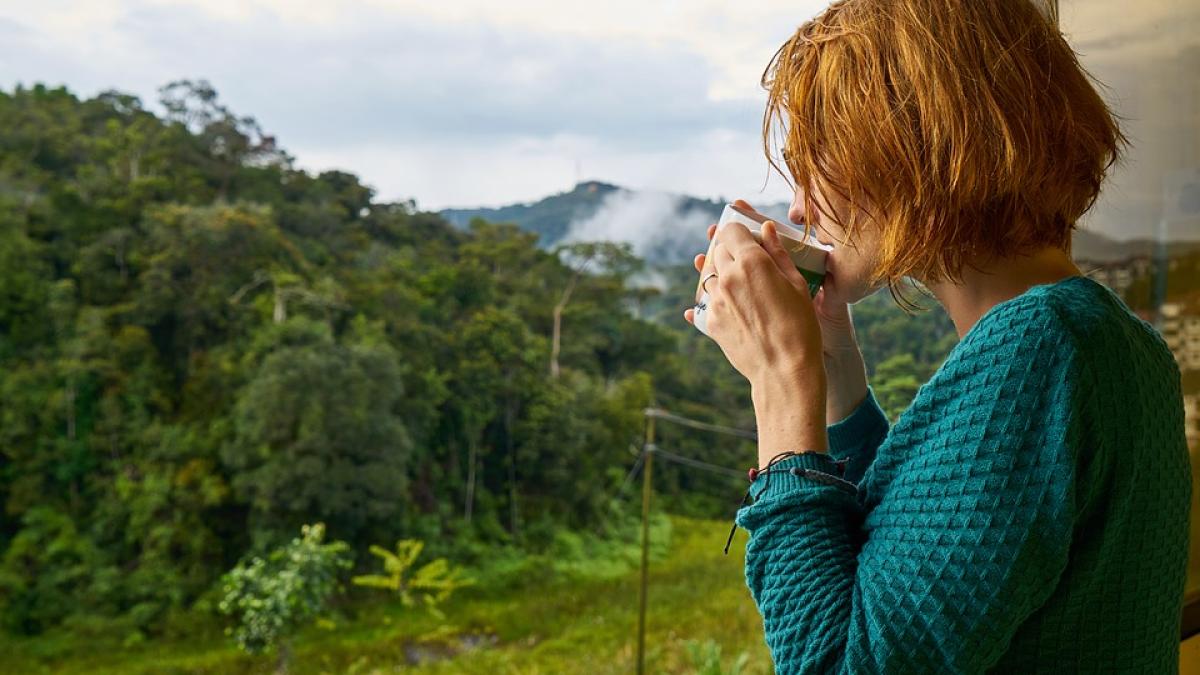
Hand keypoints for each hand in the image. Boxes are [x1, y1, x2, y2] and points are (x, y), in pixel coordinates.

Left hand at [682, 210, 823, 386]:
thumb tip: (767, 229)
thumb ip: (778, 253)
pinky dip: (717, 299)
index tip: (749, 240)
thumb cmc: (800, 326)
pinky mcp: (710, 322)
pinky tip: (733, 306)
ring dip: (722, 276)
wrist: (784, 370)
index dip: (740, 233)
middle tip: (750, 264)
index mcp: (751, 262)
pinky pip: (706, 302)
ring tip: (744, 289)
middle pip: (718, 250)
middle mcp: (728, 277)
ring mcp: (716, 300)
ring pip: (710, 275)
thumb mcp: (797, 285)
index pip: (731, 230)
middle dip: (731, 252)